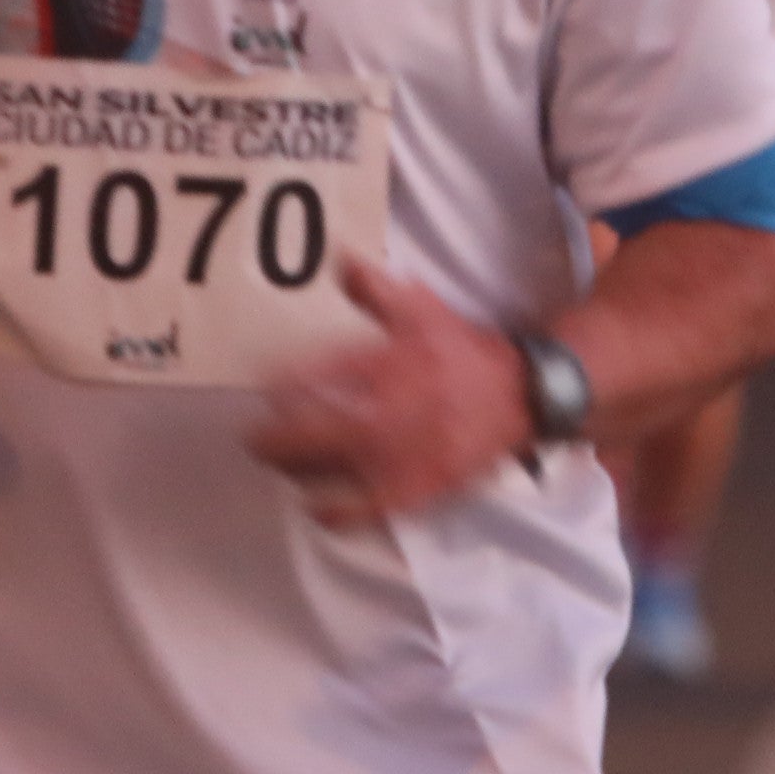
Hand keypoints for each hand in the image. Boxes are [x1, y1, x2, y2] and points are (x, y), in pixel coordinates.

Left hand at [251, 261, 529, 530]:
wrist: (521, 395)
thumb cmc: (462, 350)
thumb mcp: (422, 308)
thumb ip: (376, 287)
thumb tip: (340, 260)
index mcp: (392, 363)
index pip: (321, 373)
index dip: (282, 382)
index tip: (262, 385)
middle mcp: (394, 411)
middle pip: (315, 432)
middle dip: (274, 438)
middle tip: (253, 436)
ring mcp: (405, 455)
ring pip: (333, 473)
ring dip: (296, 469)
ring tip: (278, 462)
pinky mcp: (419, 488)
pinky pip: (366, 510)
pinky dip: (335, 513)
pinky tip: (315, 508)